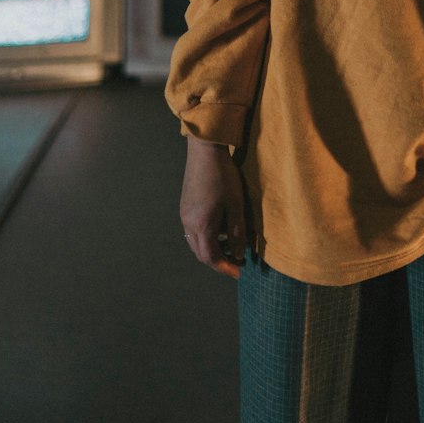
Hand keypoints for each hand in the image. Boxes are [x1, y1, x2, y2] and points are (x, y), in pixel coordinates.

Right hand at [179, 138, 246, 279]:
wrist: (205, 151)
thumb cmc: (224, 176)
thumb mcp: (236, 205)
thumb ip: (237, 232)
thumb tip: (239, 253)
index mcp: (202, 225)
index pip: (211, 258)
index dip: (225, 267)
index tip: (239, 271)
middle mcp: (188, 223)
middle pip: (201, 253)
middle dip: (219, 260)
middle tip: (236, 259)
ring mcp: (184, 214)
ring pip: (196, 242)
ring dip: (212, 248)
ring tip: (230, 243)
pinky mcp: (184, 206)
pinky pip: (193, 230)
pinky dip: (206, 236)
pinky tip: (219, 226)